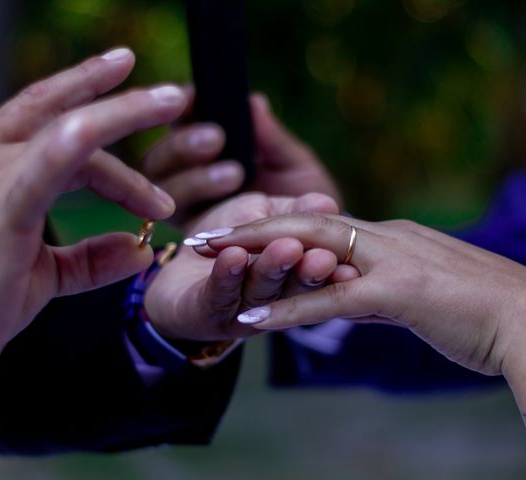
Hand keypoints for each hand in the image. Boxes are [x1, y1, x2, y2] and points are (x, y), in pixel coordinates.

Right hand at [0, 48, 185, 390]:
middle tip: (171, 95)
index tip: (127, 75)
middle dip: (122, 100)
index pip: (45, 112)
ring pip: (70, 131)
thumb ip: (90, 257)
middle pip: (65, 113)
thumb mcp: (42, 272)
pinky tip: (111, 135)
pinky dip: (80, 144)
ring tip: (171, 108)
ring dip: (126, 116)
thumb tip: (139, 248)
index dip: (86, 87)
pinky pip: (48, 166)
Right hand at [141, 94, 342, 225]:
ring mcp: (188, 212)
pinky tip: (225, 211)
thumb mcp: (296, 167)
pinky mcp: (193, 245)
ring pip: (165, 191)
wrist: (319, 253)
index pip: (180, 124)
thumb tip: (253, 102)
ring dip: (194, 178)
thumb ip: (273, 140)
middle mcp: (189, 181)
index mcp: (210, 153)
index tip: (192, 97)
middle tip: (217, 138)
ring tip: (235, 174)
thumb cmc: (307, 202)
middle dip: (183, 145)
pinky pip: (179, 226)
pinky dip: (196, 211)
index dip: (180, 109)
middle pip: (159, 160)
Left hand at [144, 194, 341, 340]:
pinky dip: (227, 273)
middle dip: (310, 269)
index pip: (319, 266)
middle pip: (297, 284)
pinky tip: (232, 254)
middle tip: (323, 258)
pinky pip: (221, 293)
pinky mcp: (210, 314)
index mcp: (295, 274)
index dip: (335, 260)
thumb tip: (327, 201)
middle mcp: (276, 298)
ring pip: (262, 289)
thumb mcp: (261, 213)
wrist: (175, 271)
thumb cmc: (226, 239)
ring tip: (282, 248)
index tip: (350, 254)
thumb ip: (291, 210)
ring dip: (273, 268)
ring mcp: (244, 310)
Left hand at [186, 213, 525, 375]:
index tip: (236, 232)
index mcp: (391, 235)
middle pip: (304, 222)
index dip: (274, 224)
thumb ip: (387, 283)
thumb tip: (358, 290)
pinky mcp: (398, 295)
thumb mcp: (424, 288)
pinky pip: (330, 301)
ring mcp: (392, 261)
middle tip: (202, 234)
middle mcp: (385, 237)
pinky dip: (287, 310)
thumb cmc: (482, 309)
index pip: (320, 221)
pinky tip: (250, 319)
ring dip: (257, 255)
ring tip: (208, 257)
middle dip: (250, 227)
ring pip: (310, 249)